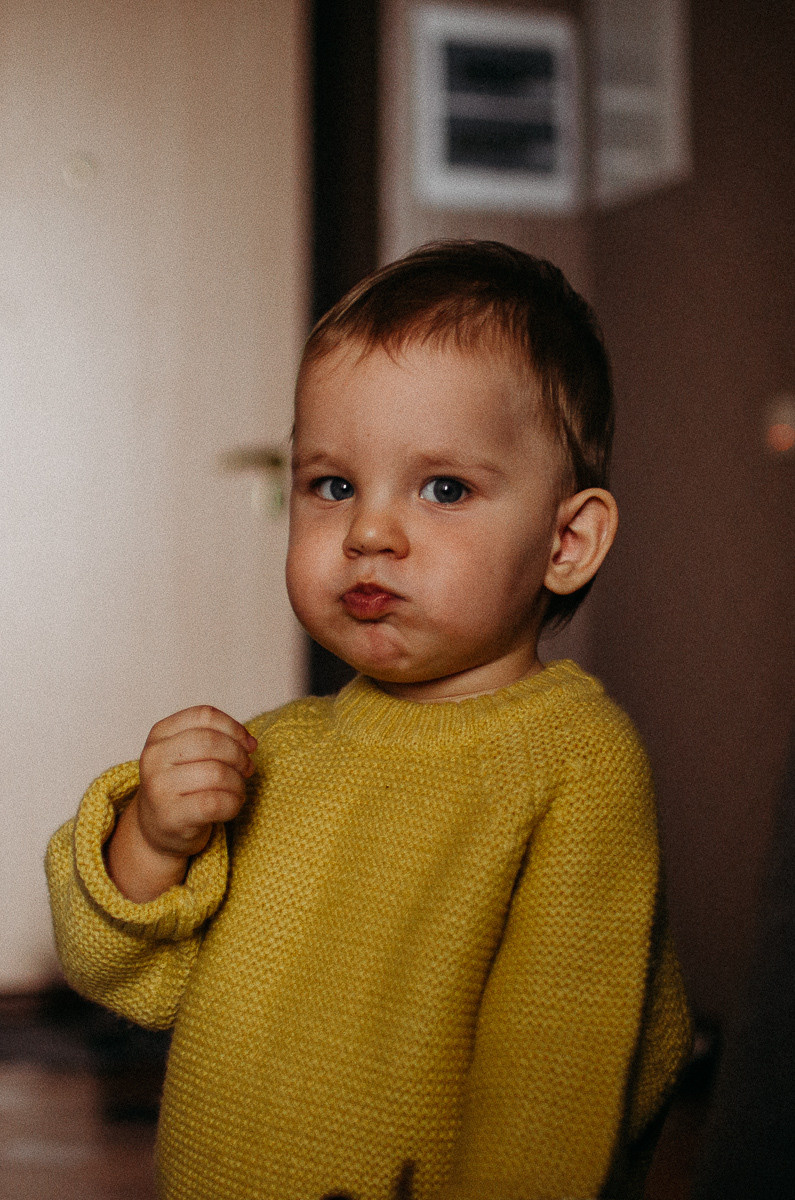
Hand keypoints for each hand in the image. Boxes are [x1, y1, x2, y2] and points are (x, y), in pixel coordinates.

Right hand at [105, 706, 256, 901]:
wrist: (157, 829)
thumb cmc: (182, 786)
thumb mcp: (189, 754)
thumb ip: (217, 739)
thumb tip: (250, 744)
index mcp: (159, 734)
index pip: (204, 715)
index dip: (234, 728)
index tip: (248, 745)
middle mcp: (154, 757)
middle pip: (211, 742)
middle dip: (239, 756)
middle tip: (247, 769)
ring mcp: (159, 787)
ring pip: (217, 773)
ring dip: (238, 783)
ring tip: (238, 790)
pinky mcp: (170, 816)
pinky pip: (216, 803)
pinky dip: (233, 803)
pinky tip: (232, 805)